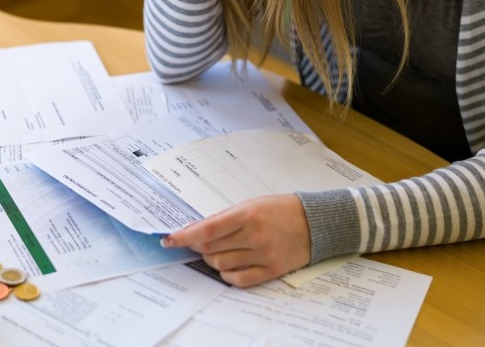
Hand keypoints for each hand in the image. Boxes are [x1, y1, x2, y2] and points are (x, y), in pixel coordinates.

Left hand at [161, 194, 310, 286]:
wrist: (316, 222)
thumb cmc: (280, 209)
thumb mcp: (251, 204)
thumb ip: (224, 218)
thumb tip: (196, 230)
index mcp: (247, 215)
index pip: (207, 229)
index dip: (184, 236)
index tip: (169, 239)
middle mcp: (254, 236)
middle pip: (210, 249)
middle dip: (196, 246)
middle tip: (194, 242)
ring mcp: (263, 255)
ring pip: (221, 264)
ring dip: (210, 259)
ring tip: (215, 251)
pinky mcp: (271, 270)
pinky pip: (239, 279)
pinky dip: (227, 274)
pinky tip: (228, 265)